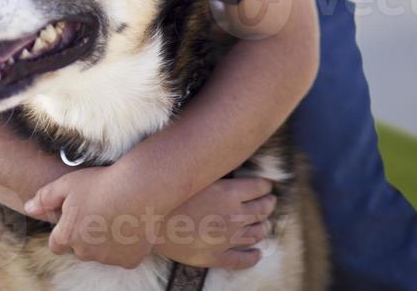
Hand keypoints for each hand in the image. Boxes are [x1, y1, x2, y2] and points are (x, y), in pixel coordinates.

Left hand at [23, 165, 163, 268]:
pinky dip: (124, 245)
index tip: (71, 221)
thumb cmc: (100, 184)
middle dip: (84, 234)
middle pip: (79, 247)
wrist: (140, 189)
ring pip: (101, 252)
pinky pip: (122, 255)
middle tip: (96, 211)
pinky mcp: (129, 260)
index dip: (61, 232)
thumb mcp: (66, 184)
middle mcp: (86, 252)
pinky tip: (128, 225)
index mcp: (68, 235)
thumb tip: (28, 208)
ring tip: (113, 215)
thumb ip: (45, 198)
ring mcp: (109, 258)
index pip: (56, 244)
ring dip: (103, 240)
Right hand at [153, 176, 276, 269]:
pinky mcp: (216, 256)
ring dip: (264, 227)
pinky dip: (253, 256)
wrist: (147, 220)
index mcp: (229, 193)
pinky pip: (242, 259)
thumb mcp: (193, 174)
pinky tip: (257, 253)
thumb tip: (222, 157)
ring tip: (265, 224)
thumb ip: (212, 169)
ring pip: (256, 233)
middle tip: (270, 201)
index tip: (267, 185)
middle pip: (262, 209)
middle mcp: (233, 216)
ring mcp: (227, 239)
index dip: (265, 185)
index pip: (259, 187)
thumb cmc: (167, 192)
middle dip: (268, 204)